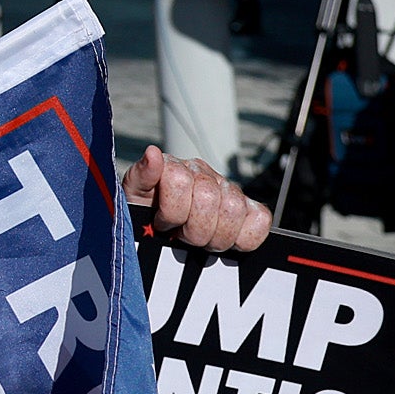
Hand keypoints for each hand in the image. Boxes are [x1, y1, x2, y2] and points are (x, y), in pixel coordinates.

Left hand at [127, 145, 268, 249]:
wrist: (158, 230)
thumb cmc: (145, 213)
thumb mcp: (133, 196)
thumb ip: (141, 175)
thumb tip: (153, 153)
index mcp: (176, 167)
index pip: (180, 182)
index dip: (171, 212)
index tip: (162, 223)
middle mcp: (204, 174)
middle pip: (209, 199)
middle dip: (193, 229)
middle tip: (183, 237)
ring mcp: (228, 190)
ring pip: (234, 209)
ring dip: (217, 236)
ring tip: (201, 240)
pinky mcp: (249, 209)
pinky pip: (261, 219)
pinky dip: (246, 236)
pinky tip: (227, 239)